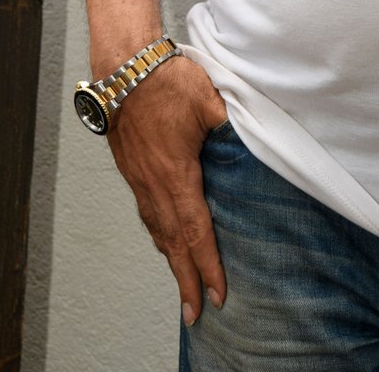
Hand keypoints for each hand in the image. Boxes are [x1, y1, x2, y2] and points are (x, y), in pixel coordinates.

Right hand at [107, 55, 228, 325]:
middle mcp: (154, 185)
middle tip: (195, 311)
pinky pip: (146, 210)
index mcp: (177, 175)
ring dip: (170, 259)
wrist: (125, 67)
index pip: (196, 232)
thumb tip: (253, 137)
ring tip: (181, 282)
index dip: (207, 266)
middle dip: (186, 279)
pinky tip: (163, 236)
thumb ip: (232, 126)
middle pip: (172, 243)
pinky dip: (157, 233)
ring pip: (157, 229)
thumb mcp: (211, 101)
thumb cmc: (167, 81)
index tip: (217, 293)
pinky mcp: (132, 168)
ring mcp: (139, 178)